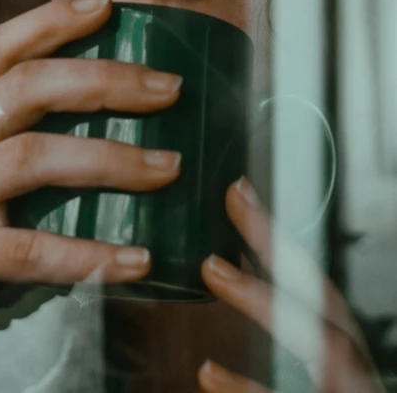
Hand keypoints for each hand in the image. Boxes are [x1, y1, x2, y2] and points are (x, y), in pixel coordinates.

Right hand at [0, 0, 181, 327]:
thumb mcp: (0, 141)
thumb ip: (47, 115)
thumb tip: (142, 91)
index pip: (5, 46)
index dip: (52, 20)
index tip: (107, 4)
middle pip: (28, 87)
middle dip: (104, 81)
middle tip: (170, 88)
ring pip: (32, 158)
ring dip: (110, 160)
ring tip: (170, 167)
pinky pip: (31, 250)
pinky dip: (89, 255)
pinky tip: (139, 260)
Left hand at [198, 178, 383, 392]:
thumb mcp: (314, 367)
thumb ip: (284, 328)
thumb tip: (235, 272)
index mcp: (344, 353)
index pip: (314, 285)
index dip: (278, 238)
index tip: (240, 192)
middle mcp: (356, 371)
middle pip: (323, 299)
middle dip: (281, 248)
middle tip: (236, 201)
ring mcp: (350, 391)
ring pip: (322, 344)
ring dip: (269, 302)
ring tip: (214, 269)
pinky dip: (250, 391)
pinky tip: (209, 371)